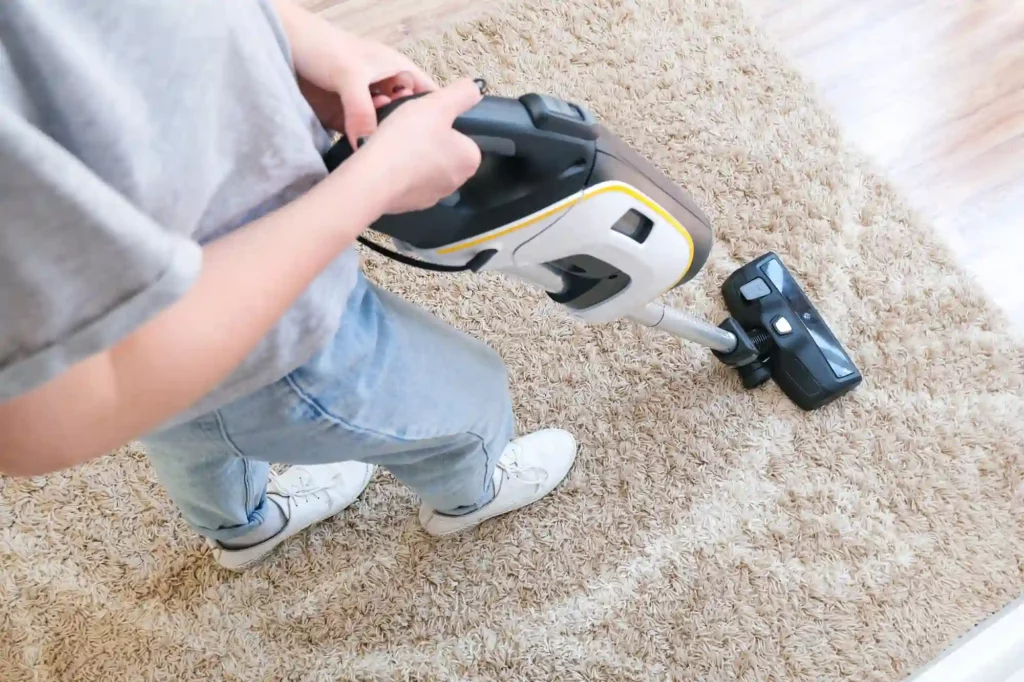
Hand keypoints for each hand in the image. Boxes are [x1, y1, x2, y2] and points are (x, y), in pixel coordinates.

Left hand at [273, 2, 436, 142]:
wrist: (280, 46)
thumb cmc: (321, 45)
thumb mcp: (348, 75)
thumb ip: (361, 110)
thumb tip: (367, 145)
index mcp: (397, 70)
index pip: (428, 94)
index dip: (438, 114)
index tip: (442, 140)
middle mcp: (385, 89)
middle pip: (407, 119)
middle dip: (409, 136)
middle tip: (405, 155)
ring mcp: (364, 105)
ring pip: (383, 131)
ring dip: (383, 144)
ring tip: (383, 157)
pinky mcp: (344, 119)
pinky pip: (359, 138)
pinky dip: (362, 148)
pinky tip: (364, 158)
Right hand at [355, 78, 483, 214]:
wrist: (374, 178)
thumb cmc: (409, 139)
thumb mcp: (438, 105)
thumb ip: (462, 94)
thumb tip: (475, 89)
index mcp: (470, 160)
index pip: (463, 136)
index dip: (444, 123)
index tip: (427, 119)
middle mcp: (457, 182)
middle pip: (445, 151)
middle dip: (428, 140)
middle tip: (408, 128)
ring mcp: (434, 196)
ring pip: (426, 167)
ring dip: (413, 156)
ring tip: (394, 143)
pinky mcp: (412, 205)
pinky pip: (409, 182)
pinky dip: (400, 172)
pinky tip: (387, 162)